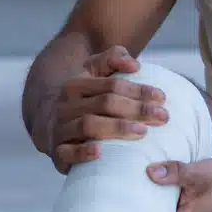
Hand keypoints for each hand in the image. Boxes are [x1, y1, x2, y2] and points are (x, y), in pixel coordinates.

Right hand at [44, 46, 168, 173]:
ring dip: (117, 128)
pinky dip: (82, 153)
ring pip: (88, 125)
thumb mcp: (94, 72)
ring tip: (142, 131)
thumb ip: (114, 58)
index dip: (138, 90)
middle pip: (104, 104)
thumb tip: (134, 64)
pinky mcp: (57, 153)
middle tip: (162, 117)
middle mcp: (65, 106)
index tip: (161, 98)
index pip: (111, 85)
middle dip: (136, 109)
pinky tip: (100, 152)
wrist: (49, 124)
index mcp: (75, 84)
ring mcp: (60, 129)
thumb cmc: (84, 99)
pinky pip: (67, 153)